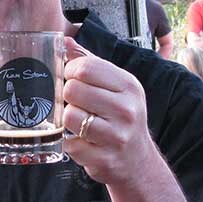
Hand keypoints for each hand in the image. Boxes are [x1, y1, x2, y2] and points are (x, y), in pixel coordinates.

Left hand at [60, 38, 154, 186]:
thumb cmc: (122, 117)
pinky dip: (70, 143)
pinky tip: (83, 142)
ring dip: (68, 120)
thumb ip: (90, 62)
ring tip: (79, 122)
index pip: (85, 67)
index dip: (70, 72)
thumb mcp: (115, 86)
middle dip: (67, 96)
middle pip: (73, 90)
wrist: (137, 160)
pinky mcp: (104, 159)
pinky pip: (70, 144)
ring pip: (69, 116)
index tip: (71, 79)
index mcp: (128, 86)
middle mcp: (126, 109)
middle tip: (76, 103)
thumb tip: (65, 41)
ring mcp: (117, 136)